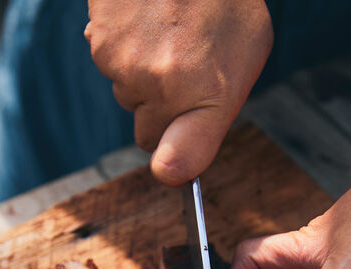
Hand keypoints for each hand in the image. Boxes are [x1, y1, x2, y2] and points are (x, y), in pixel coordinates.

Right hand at [85, 0, 272, 184]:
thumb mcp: (250, 47)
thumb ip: (217, 111)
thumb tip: (176, 159)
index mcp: (208, 93)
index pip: (179, 162)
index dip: (175, 164)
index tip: (172, 165)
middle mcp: (163, 88)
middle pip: (148, 131)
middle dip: (162, 110)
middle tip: (183, 64)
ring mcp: (126, 68)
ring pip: (128, 96)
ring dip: (143, 74)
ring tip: (167, 31)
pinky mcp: (100, 45)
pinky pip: (109, 65)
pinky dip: (123, 48)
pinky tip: (145, 20)